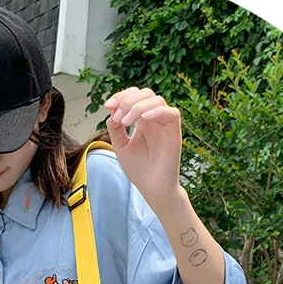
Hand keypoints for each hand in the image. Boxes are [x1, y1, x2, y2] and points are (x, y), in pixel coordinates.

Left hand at [103, 86, 182, 206]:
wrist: (152, 189)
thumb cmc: (140, 171)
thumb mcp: (121, 146)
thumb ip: (115, 129)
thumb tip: (111, 113)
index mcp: (142, 121)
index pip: (135, 96)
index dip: (121, 96)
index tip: (107, 106)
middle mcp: (155, 120)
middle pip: (145, 93)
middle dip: (127, 100)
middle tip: (117, 116)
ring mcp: (165, 125)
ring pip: (156, 100)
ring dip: (137, 107)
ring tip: (125, 122)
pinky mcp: (175, 133)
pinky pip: (172, 113)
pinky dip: (156, 111)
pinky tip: (142, 120)